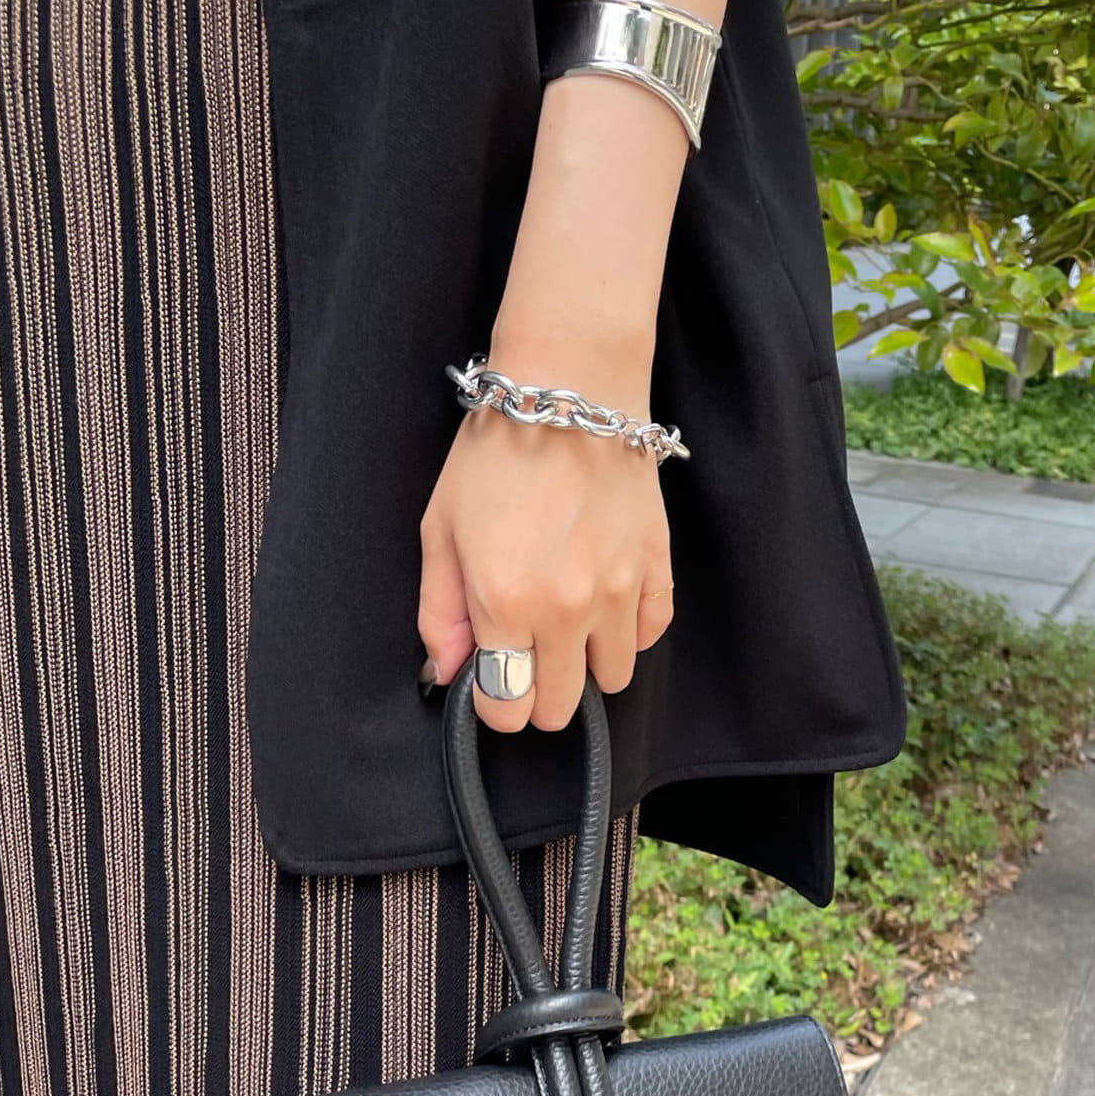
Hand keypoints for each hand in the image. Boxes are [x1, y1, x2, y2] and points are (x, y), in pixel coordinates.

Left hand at [417, 350, 674, 732]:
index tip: (489, 677)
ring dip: (585, 664)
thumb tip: (449, 672)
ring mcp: (619, 593)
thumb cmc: (495, 454)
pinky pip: (650, 634)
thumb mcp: (440, 531)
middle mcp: (566, 609)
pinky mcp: (655, 568)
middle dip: (535, 693)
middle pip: (559, 708)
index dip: (492, 702)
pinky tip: (604, 603)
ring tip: (564, 624)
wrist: (570, 388)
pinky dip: (628, 632)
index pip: (507, 708)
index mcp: (504, 603)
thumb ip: (439, 613)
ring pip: (612, 679)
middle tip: (523, 653)